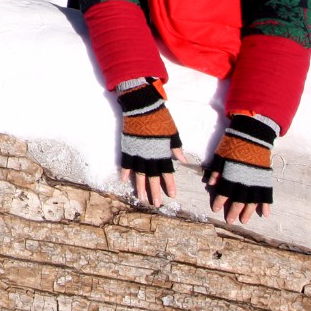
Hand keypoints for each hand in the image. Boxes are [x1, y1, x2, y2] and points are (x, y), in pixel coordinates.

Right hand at [114, 79, 183, 206]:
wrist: (142, 106)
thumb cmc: (159, 118)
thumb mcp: (172, 132)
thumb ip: (176, 147)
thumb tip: (184, 161)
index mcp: (162, 152)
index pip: (167, 172)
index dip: (169, 184)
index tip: (172, 195)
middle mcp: (150, 155)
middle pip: (152, 176)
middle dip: (154, 191)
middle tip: (156, 204)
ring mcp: (137, 152)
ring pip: (138, 173)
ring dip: (140, 186)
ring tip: (141, 198)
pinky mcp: (128, 147)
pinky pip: (126, 162)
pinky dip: (126, 171)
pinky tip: (125, 181)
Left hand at [205, 115, 278, 223]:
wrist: (253, 135)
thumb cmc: (234, 144)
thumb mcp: (220, 155)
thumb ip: (216, 170)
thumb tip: (210, 183)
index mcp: (231, 174)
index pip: (224, 192)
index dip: (219, 201)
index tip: (215, 209)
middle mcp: (244, 180)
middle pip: (239, 200)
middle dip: (233, 211)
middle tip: (230, 221)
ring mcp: (256, 180)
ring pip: (253, 201)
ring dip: (248, 212)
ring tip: (244, 220)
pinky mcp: (265, 178)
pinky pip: (267, 195)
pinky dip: (266, 205)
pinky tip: (265, 214)